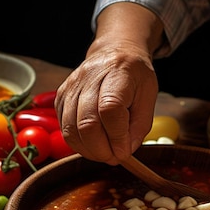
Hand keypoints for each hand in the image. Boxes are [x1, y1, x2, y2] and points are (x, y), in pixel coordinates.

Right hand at [55, 1, 163, 164]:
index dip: (117, 136)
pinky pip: (64, 129)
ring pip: (71, 130)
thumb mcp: (149, 96)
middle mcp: (89, 78)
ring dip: (89, 151)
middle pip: (87, 123)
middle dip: (102, 150)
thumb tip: (124, 152)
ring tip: (105, 153)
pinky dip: (79, 144)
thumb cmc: (134, 75)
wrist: (114, 52)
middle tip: (115, 157)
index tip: (124, 152)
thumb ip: (139, 125)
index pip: (110, 109)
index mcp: (117, 73)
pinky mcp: (60, 98)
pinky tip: (93, 144)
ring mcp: (70, 87)